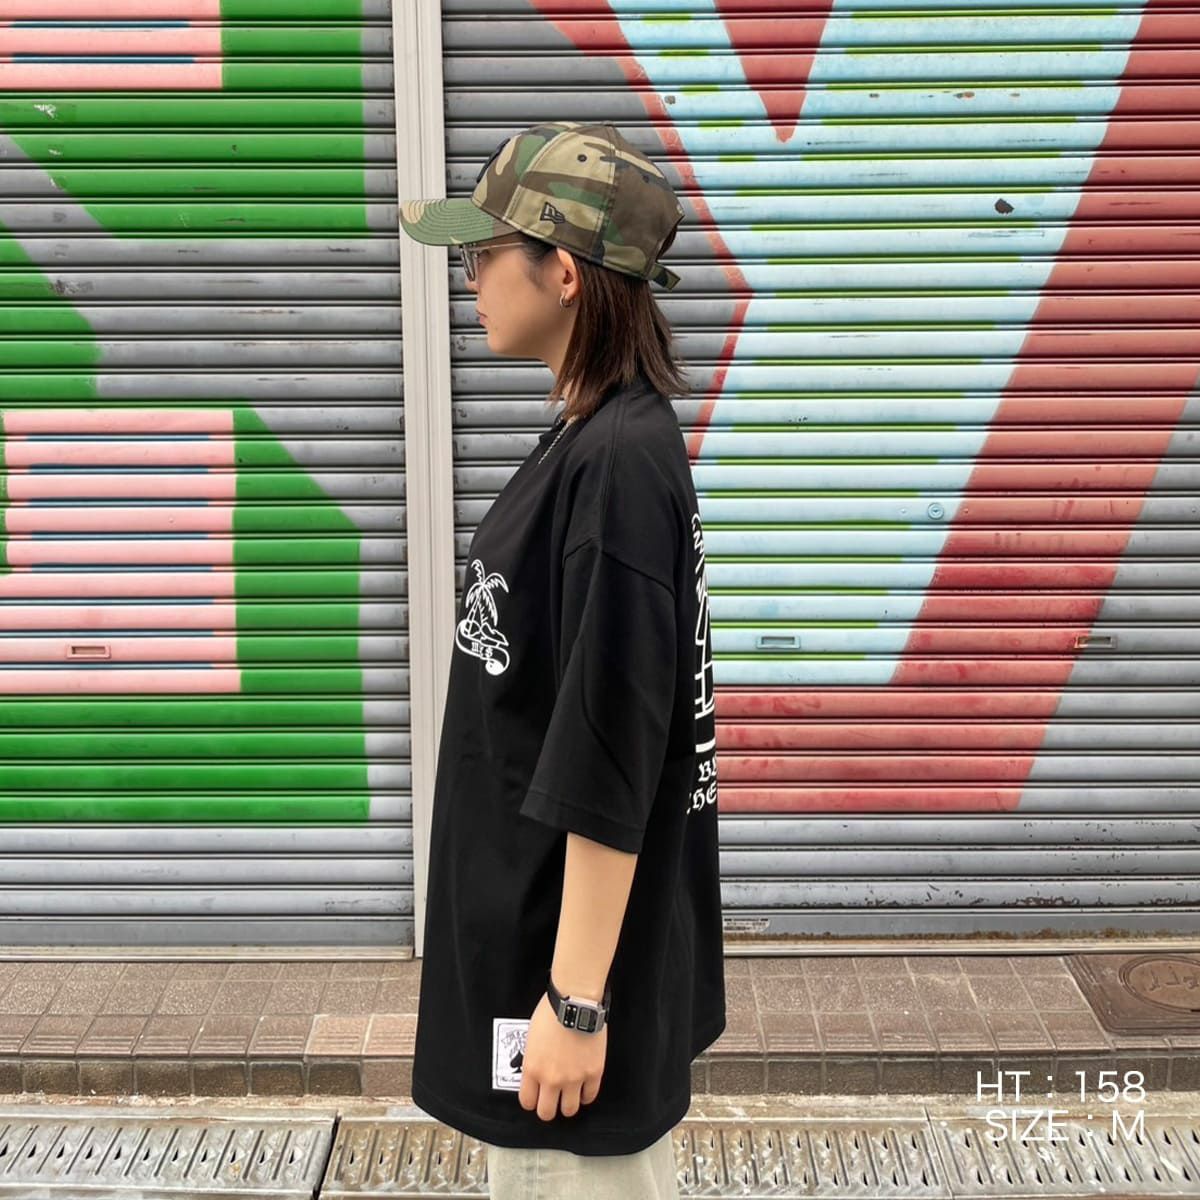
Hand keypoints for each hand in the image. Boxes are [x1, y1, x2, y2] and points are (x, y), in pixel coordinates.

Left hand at [517, 991, 606, 1120]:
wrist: (575, 1000)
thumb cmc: (552, 1011)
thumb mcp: (531, 1037)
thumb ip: (533, 1060)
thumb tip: (535, 1072)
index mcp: (532, 1069)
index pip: (527, 1102)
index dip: (532, 1101)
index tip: (536, 1097)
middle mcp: (551, 1078)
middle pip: (547, 1112)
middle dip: (548, 1108)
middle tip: (552, 1100)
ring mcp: (574, 1078)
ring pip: (569, 1110)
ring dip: (568, 1104)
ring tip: (569, 1096)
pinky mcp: (593, 1073)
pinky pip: (590, 1096)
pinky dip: (586, 1094)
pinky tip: (584, 1088)